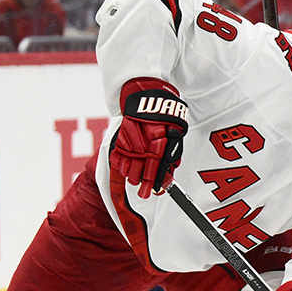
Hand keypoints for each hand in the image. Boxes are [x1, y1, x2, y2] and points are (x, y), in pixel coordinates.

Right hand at [109, 78, 186, 198]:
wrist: (147, 98)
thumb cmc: (164, 117)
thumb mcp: (174, 136)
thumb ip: (170, 157)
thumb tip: (169, 175)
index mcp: (158, 146)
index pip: (155, 171)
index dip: (153, 184)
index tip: (152, 193)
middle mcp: (142, 146)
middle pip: (139, 173)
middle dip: (142, 184)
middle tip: (144, 191)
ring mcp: (129, 143)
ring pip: (126, 168)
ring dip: (131, 175)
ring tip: (135, 178)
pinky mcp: (119, 139)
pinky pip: (117, 158)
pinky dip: (121, 165)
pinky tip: (126, 167)